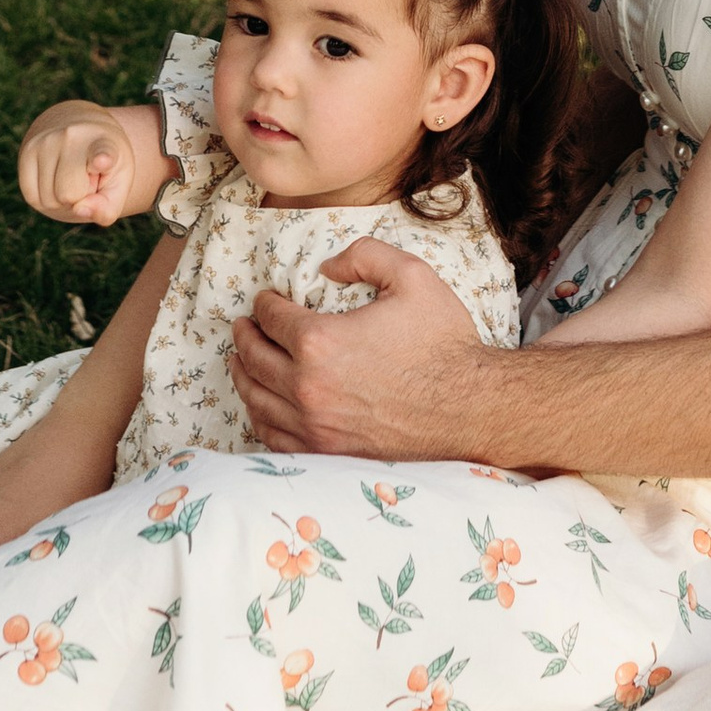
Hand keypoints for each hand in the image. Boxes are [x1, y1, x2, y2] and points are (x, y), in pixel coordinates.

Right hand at [20, 98, 163, 225]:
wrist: (79, 128)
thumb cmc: (104, 163)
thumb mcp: (118, 184)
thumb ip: (107, 208)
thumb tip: (78, 209)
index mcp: (104, 142)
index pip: (102, 152)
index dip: (102, 159)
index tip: (102, 160)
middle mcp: (72, 136)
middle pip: (69, 194)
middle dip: (78, 196)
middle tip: (86, 176)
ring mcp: (46, 141)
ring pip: (48, 200)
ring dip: (60, 198)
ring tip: (71, 174)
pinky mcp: (26, 151)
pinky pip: (32, 197)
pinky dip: (45, 198)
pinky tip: (55, 177)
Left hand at [231, 244, 502, 459]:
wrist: (470, 407)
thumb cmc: (442, 343)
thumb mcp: (411, 276)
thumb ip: (363, 256)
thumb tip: (327, 268)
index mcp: (320, 341)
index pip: (272, 318)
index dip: (264, 304)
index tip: (264, 300)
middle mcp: (307, 387)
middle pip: (255, 359)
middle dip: (245, 337)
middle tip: (242, 327)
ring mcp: (314, 426)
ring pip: (257, 400)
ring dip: (243, 376)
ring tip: (240, 363)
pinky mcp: (326, 453)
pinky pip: (275, 438)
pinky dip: (260, 418)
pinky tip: (262, 407)